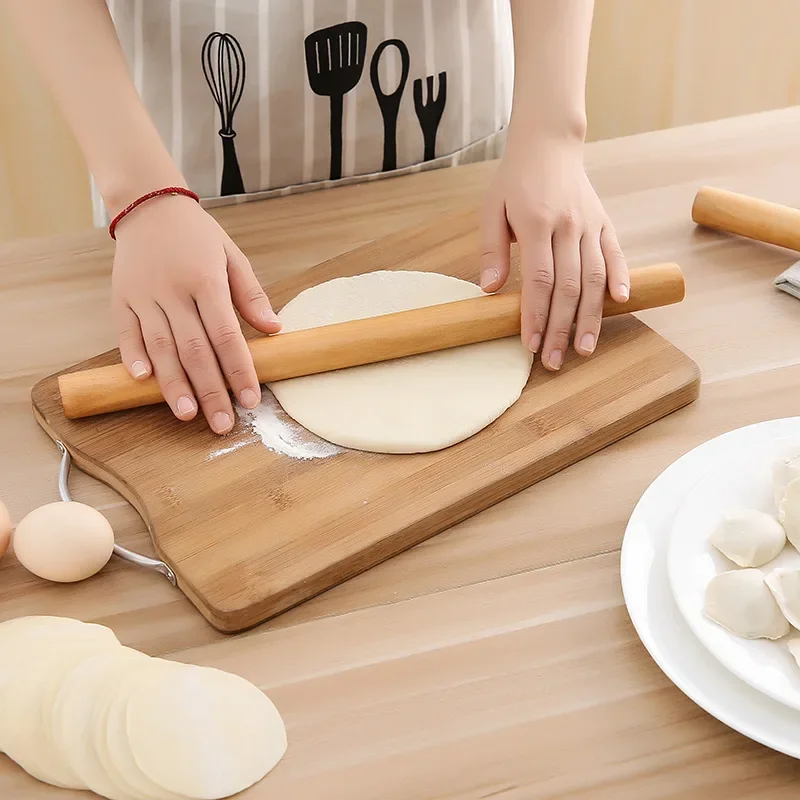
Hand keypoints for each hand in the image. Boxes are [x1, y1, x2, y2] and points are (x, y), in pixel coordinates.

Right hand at [112, 195, 280, 432]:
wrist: (148, 204)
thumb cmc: (197, 236)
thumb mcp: (232, 256)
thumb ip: (251, 294)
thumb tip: (275, 330)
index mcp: (206, 280)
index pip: (226, 334)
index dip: (239, 369)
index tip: (251, 399)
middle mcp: (173, 291)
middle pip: (194, 349)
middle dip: (210, 390)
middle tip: (223, 423)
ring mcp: (144, 295)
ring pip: (160, 347)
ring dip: (174, 384)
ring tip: (188, 414)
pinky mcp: (120, 298)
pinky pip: (126, 332)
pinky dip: (133, 357)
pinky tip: (144, 381)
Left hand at [480, 135, 628, 369]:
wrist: (549, 144)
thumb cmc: (515, 181)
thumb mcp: (492, 209)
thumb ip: (492, 250)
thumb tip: (489, 290)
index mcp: (537, 223)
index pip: (539, 280)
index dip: (536, 316)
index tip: (531, 345)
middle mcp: (568, 226)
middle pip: (568, 287)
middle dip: (561, 328)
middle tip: (555, 361)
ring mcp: (590, 224)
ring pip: (595, 278)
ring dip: (591, 316)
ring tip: (585, 348)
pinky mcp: (605, 223)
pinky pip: (616, 254)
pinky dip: (621, 278)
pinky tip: (620, 303)